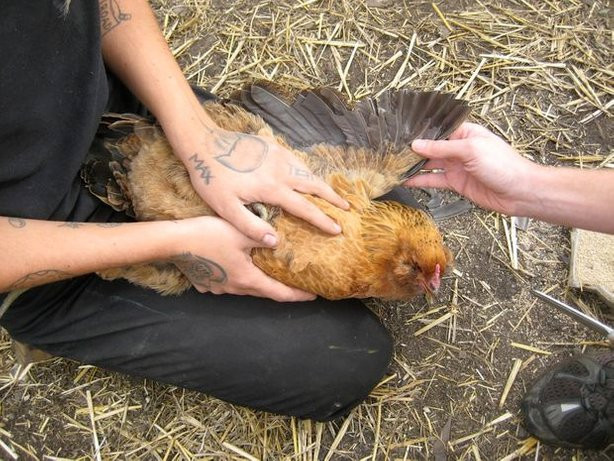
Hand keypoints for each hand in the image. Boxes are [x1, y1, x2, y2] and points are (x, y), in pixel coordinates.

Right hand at [172, 216, 315, 301]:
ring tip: (267, 273)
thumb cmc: (209, 235)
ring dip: (257, 282)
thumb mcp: (241, 232)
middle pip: (263, 292)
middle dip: (280, 289)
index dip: (298, 295)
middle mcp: (235, 289)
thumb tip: (278, 240)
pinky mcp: (205, 282)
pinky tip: (235, 268)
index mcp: (248, 279)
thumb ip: (263, 236)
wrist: (173, 241)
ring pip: (244, 288)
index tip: (313, 295)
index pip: (279, 293)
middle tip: (295, 283)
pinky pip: (226, 283)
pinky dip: (236, 278)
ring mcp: (218, 288)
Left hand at [179, 127, 348, 245]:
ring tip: (333, 194)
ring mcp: (278, 155)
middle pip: (316, 185)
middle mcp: (282, 170)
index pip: (306, 208)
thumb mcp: (226, 208)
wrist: (203, 142)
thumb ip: (251, 226)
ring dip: (322, 183)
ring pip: (308, 170)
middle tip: (347, 208)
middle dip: (333, 198)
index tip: (337, 229)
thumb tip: (276, 241)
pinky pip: (296, 159)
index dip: (323, 220)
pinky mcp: (272, 145)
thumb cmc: (212, 178)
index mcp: (273, 188)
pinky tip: (307, 175)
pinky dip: (308, 170)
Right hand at [404, 123, 538, 215]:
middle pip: (431, 146)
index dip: (421, 130)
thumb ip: (442, 148)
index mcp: (466, 133)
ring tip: (394, 165)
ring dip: (414, 165)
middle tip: (391, 149)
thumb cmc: (503, 165)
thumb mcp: (471, 150)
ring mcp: (457, 166)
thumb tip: (417, 144)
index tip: (401, 131)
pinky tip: (406, 180)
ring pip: (430, 163)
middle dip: (413, 148)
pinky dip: (420, 180)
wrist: (520, 192)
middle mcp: (460, 148)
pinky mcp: (456, 182)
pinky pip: (434, 179)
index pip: (438, 129)